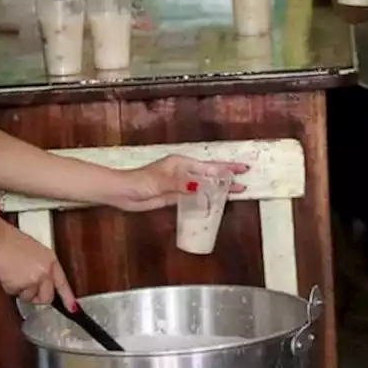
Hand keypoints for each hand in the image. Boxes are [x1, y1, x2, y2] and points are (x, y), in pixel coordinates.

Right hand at [0, 222, 76, 310]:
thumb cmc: (10, 241)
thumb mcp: (34, 252)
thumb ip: (40, 266)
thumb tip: (39, 281)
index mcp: (51, 260)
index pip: (62, 283)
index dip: (68, 297)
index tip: (72, 308)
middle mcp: (45, 271)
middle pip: (46, 297)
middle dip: (36, 297)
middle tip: (26, 288)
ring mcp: (33, 279)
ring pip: (28, 297)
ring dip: (20, 290)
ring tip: (13, 273)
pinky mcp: (20, 285)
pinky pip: (14, 294)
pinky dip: (9, 287)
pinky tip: (6, 274)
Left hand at [109, 155, 248, 211]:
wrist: (123, 193)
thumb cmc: (140, 182)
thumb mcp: (162, 182)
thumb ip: (181, 184)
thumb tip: (200, 186)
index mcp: (182, 164)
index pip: (209, 166)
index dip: (226, 168)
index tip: (242, 169)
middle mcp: (183, 172)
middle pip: (210, 174)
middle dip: (226, 176)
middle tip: (244, 180)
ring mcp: (180, 184)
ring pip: (204, 185)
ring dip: (218, 188)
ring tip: (233, 192)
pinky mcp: (175, 195)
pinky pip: (195, 196)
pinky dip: (206, 198)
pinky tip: (213, 203)